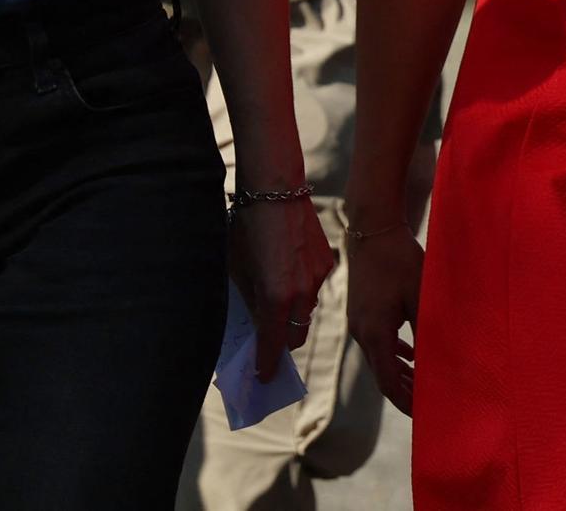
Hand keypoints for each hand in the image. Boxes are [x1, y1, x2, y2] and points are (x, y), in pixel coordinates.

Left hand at [228, 197, 336, 383]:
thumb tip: (254, 321)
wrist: (276, 188)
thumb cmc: (247, 226)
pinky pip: (314, 288)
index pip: (273, 345)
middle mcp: (301, 294)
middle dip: (282, 344)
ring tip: (275, 303)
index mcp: (276, 298)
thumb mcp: (238, 268)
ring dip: (292, 315)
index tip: (263, 377)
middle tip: (268, 344)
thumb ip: (249, 300)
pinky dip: (302, 290)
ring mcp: (318, 278)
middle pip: (296, 336)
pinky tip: (287, 271)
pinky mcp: (327, 262)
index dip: (267, 364)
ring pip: (306, 311)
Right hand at [344, 222, 423, 413]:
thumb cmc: (400, 260)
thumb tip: (439, 363)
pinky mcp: (361, 311)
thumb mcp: (420, 298)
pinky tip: (410, 355)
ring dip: (401, 373)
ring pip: (380, 358)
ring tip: (424, 386)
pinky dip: (394, 354)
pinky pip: (377, 342)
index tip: (424, 414)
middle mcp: (362, 332)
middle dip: (405, 392)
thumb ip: (427, 333)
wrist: (373, 229)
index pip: (388, 382)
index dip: (406, 401)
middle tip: (430, 405)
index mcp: (375, 333)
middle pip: (382, 374)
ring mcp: (358, 322)